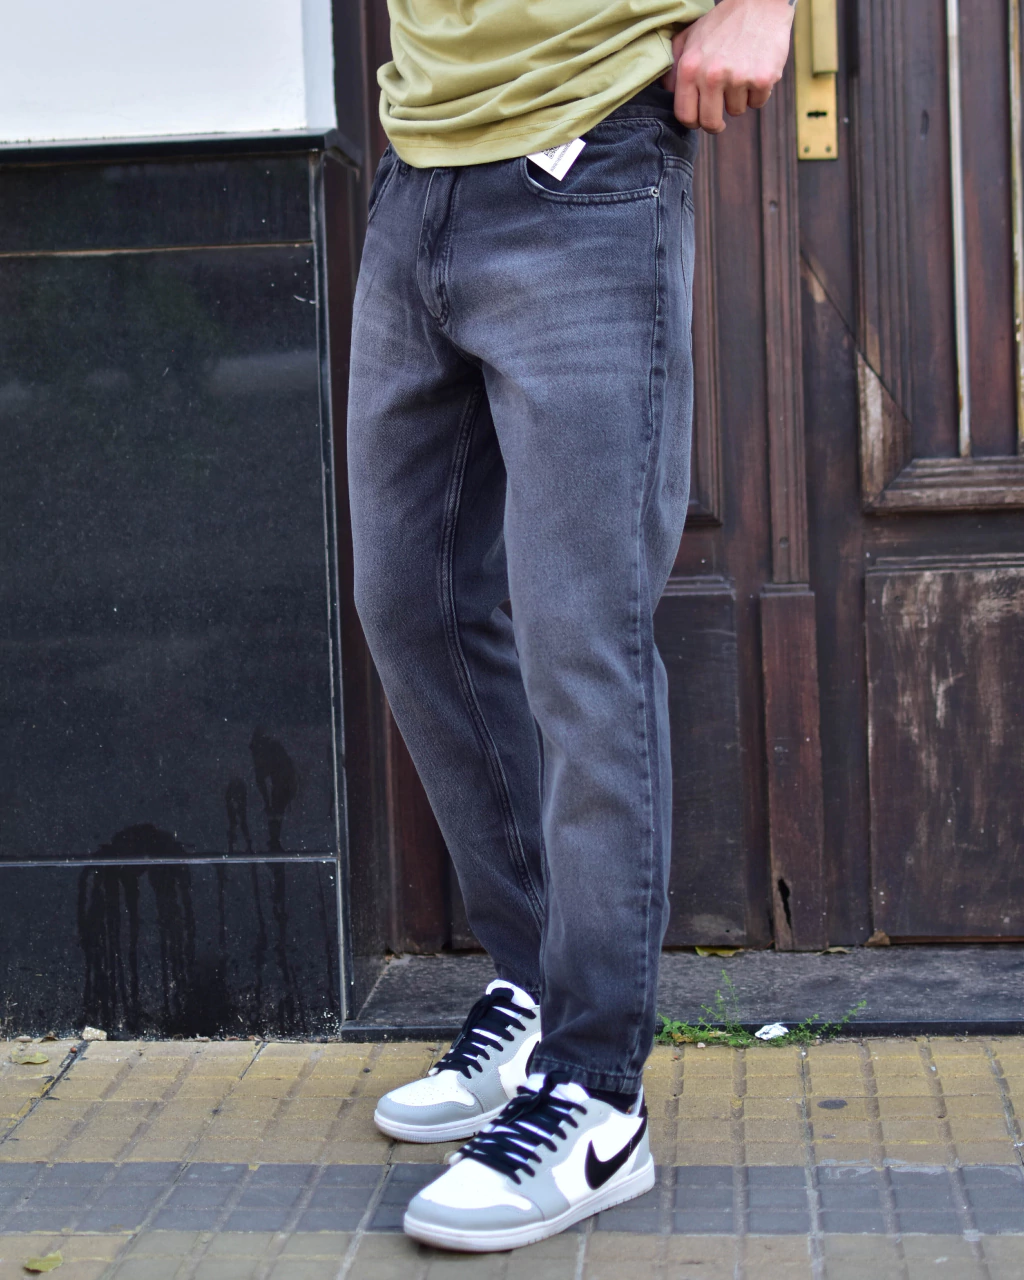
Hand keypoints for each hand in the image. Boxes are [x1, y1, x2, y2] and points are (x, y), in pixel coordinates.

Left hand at [661, 0, 795, 133]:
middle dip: (715, 124)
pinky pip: (757, 102)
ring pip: (736, 111)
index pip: (685, 115)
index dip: (693, 122)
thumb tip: (667, 92)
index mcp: (690, 68)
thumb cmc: (722, 23)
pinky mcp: (762, 79)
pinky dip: (758, 91)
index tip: (700, 120)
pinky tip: (756, 69)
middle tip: (720, 117)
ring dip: (738, 98)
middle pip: (710, 122)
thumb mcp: (690, 37)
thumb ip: (674, 65)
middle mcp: (711, 75)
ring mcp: (738, 78)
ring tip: (741, 73)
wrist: (760, 2)